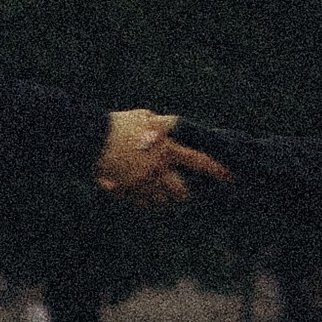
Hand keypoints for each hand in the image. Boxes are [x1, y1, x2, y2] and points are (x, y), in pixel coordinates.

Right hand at [96, 110, 232, 206]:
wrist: (91, 139)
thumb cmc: (118, 125)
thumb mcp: (144, 117)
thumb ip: (162, 125)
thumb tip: (171, 126)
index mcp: (167, 150)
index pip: (199, 162)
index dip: (217, 170)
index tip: (229, 177)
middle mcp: (158, 171)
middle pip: (181, 193)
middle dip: (183, 192)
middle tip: (181, 189)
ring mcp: (142, 185)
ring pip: (162, 202)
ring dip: (163, 198)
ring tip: (158, 189)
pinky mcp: (127, 193)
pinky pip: (143, 205)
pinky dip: (145, 201)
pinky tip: (141, 191)